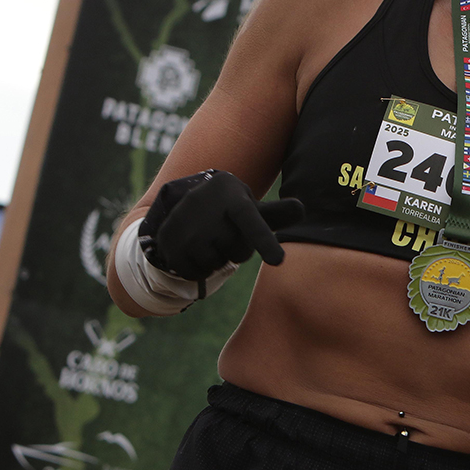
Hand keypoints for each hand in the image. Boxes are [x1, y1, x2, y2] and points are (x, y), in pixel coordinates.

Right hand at [140, 170, 303, 280]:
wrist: (184, 201)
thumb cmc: (230, 208)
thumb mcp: (251, 207)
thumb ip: (278, 213)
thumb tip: (301, 209)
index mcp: (233, 198)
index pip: (252, 222)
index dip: (264, 241)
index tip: (279, 261)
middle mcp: (207, 208)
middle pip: (238, 251)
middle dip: (237, 248)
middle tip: (226, 232)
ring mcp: (185, 225)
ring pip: (216, 263)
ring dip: (217, 258)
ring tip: (209, 238)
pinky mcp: (168, 242)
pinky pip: (196, 272)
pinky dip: (199, 267)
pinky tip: (194, 249)